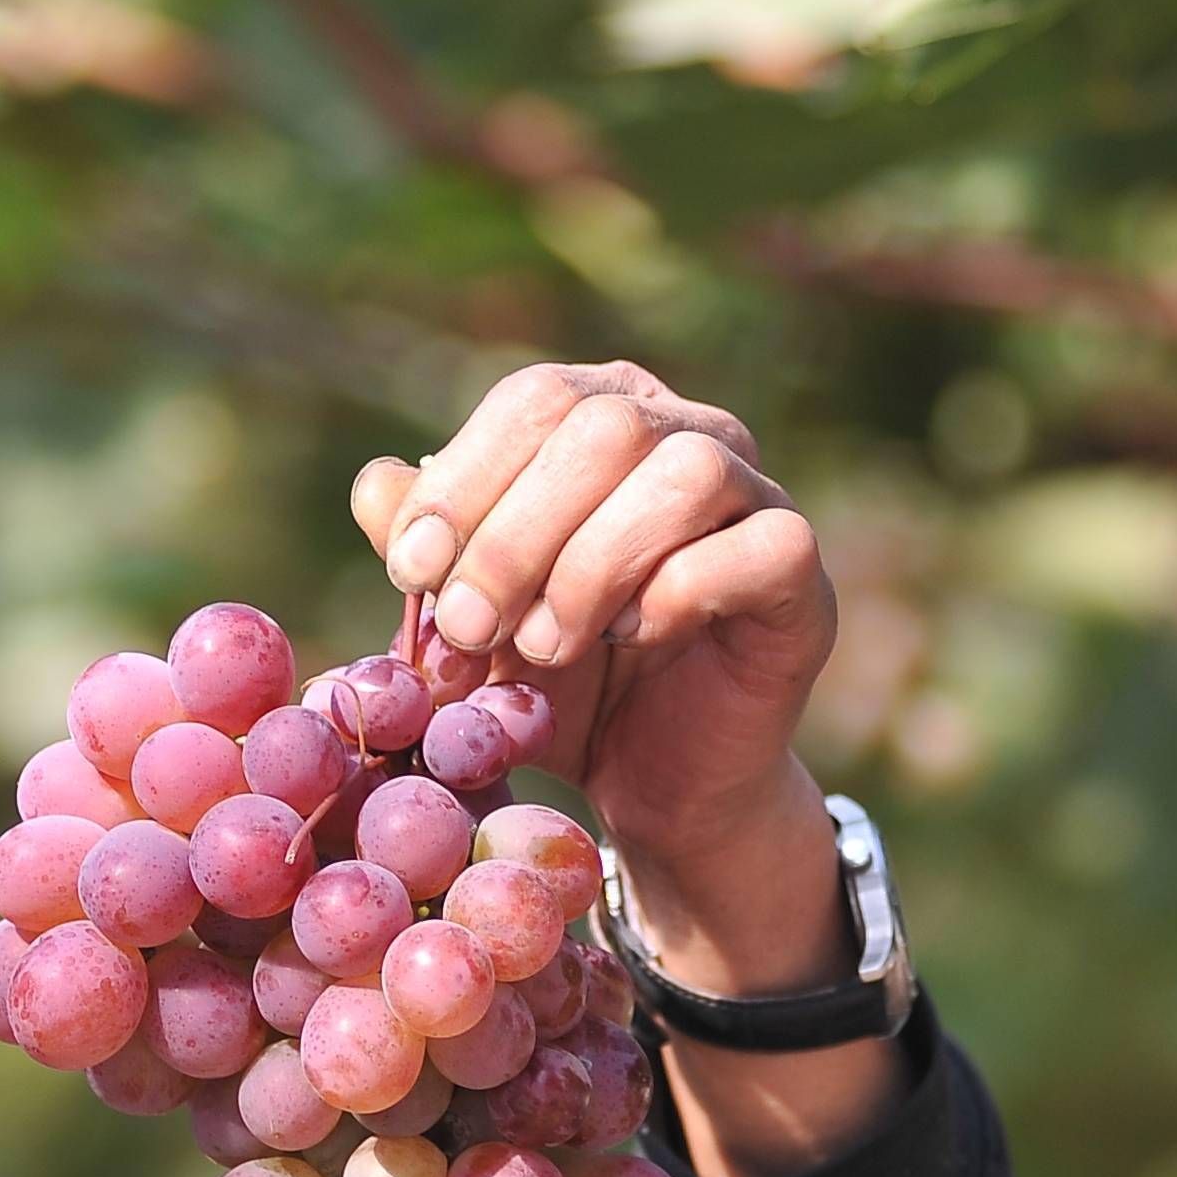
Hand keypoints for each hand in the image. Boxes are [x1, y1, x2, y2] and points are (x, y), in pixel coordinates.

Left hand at [357, 361, 898, 1176]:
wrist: (651, 778)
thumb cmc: (557, 679)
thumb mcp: (468, 620)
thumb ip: (423, 555)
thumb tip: (376, 485)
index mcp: (601, 415)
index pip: (536, 398)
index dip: (466, 479)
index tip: (409, 571)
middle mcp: (687, 431)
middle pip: (604, 426)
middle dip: (515, 535)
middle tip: (468, 628)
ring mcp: (756, 495)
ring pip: (686, 473)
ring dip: (592, 566)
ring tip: (544, 647)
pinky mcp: (800, 573)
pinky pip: (760, 545)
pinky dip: (681, 591)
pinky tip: (635, 640)